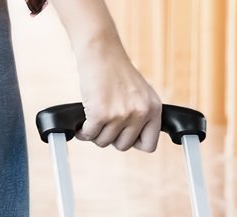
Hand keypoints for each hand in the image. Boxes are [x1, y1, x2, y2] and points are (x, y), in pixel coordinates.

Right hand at [74, 38, 161, 152]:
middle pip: (123, 146)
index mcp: (153, 108)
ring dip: (95, 133)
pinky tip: (83, 122)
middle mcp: (140, 112)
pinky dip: (83, 131)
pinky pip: (89, 135)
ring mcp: (120, 114)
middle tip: (105, 122)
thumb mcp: (140, 93)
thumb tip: (133, 142)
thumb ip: (141, 116)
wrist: (101, 50)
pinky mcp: (100, 113)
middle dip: (111, 137)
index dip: (134, 142)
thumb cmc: (116, 71)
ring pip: (104, 142)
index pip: (149, 145)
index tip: (124, 134)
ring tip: (94, 117)